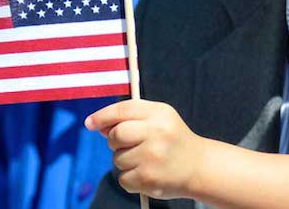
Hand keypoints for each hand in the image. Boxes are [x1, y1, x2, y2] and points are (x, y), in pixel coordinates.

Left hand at [85, 99, 204, 198]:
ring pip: (117, 159)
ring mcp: (152, 157)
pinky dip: (130, 178)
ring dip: (125, 161)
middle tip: (128, 144)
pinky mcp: (148, 179)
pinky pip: (122, 178)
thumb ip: (131, 117)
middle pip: (115, 135)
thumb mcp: (159, 118)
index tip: (90, 123)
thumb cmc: (172, 139)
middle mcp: (157, 133)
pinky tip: (147, 173)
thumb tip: (98, 125)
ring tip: (145, 160)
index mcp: (160, 114)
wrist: (198, 167)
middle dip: (114, 140)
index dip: (103, 116)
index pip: (123, 109)